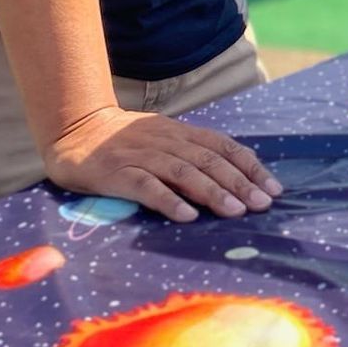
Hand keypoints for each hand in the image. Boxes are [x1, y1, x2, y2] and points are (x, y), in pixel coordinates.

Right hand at [43, 107, 280, 223]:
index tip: (273, 188)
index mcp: (180, 131)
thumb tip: (235, 178)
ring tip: (236, 211)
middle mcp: (165, 140)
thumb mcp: (163, 139)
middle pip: (209, 160)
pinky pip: (146, 187)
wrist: (74, 131)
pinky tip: (187, 215)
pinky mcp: (116, 173)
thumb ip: (192, 154)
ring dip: (212, 192)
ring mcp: (140, 155)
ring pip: (183, 172)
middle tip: (262, 204)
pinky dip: (169, 201)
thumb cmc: (125, 142)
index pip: (223, 146)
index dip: (250, 167)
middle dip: (239, 183)